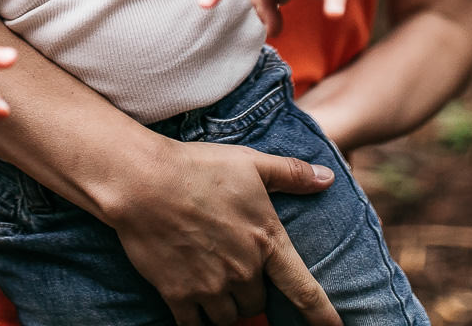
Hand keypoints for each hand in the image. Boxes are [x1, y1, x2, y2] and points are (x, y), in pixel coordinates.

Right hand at [104, 137, 341, 325]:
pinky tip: (192, 310)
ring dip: (225, 308)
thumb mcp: (250, 162)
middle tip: (233, 271)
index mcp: (266, 240)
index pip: (303, 289)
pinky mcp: (179, 295)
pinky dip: (196, 321)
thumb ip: (291, 174)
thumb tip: (328, 178)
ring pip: (229, 317)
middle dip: (249, 292)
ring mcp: (210, 286)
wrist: (144, 181)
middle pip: (257, 303)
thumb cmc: (198, 167)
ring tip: (212, 288)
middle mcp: (243, 270)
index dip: (322, 314)